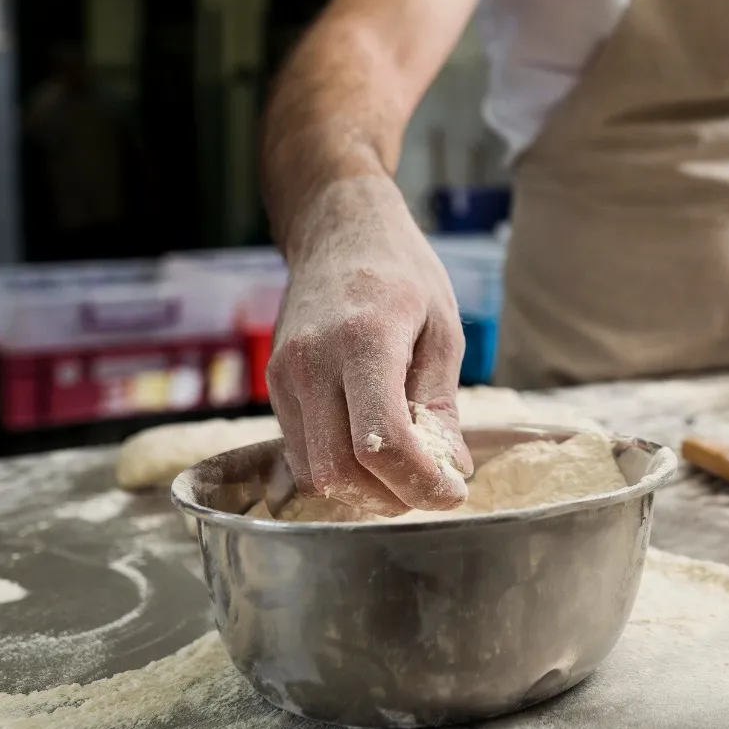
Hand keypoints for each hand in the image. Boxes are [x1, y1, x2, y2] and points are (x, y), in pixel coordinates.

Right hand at [267, 175, 471, 515]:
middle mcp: (312, 363)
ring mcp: (285, 377)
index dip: (419, 483)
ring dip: (364, 494)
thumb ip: (442, 403)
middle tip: (433, 492)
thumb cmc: (400, 270)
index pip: (380, 442)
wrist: (338, 229)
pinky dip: (341, 471)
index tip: (453, 492)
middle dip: (392, 499)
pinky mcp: (275, 387)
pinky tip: (376, 459)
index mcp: (363, 341)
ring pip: (314, 472)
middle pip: (339, 471)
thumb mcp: (442, 329)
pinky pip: (302, 453)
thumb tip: (452, 468)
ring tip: (407, 479)